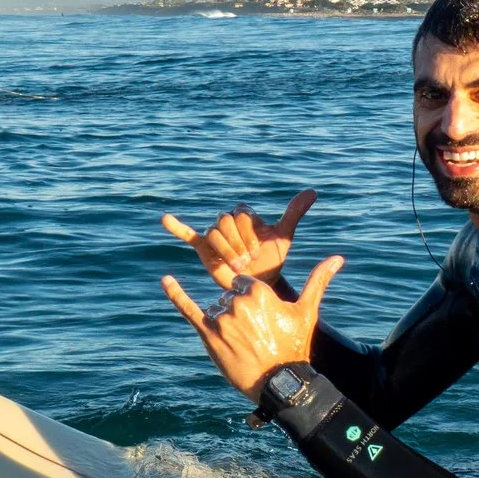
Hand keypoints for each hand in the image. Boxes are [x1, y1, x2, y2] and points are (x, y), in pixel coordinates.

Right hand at [159, 189, 315, 289]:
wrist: (261, 285)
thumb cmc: (272, 261)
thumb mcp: (283, 237)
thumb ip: (294, 213)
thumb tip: (313, 191)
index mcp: (246, 216)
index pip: (241, 215)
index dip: (249, 233)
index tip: (258, 251)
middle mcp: (229, 223)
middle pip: (226, 223)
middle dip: (238, 243)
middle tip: (248, 262)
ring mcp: (216, 235)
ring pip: (214, 234)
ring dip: (226, 249)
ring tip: (237, 266)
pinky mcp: (204, 249)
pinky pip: (189, 235)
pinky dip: (177, 227)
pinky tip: (166, 220)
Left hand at [162, 256, 343, 399]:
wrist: (280, 383)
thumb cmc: (295, 347)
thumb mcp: (306, 312)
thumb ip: (318, 281)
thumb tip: (338, 258)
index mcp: (259, 292)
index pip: (244, 283)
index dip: (250, 298)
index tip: (260, 317)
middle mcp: (238, 302)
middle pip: (229, 296)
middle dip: (239, 312)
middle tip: (254, 336)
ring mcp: (221, 319)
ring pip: (216, 309)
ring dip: (225, 322)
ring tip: (243, 343)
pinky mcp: (208, 335)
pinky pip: (188, 309)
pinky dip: (176, 294)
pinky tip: (166, 281)